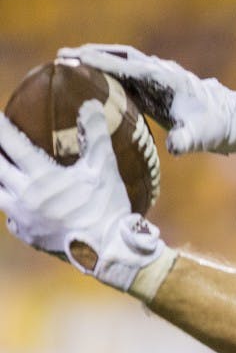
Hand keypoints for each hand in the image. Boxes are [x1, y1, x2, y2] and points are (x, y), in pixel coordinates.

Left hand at [0, 101, 167, 291]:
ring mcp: (22, 216)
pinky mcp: (26, 233)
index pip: (11, 143)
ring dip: (0, 179)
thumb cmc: (107, 206)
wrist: (108, 248)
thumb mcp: (103, 168)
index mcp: (41, 176)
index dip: (0, 127)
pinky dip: (10, 207)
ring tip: (4, 172)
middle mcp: (24, 195)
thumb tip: (89, 104)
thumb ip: (94, 135)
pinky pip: (9, 216)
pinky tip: (15, 204)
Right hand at [58, 44, 235, 155]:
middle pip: (123, 56)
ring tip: (70, 60)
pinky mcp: (157, 88)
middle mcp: (161, 73)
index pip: (129, 66)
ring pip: (125, 62)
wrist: (233, 120)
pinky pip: (129, 75)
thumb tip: (175, 148)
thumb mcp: (203, 136)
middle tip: (63, 54)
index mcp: (167, 79)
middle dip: (94, 54)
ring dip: (100, 59)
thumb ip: (188, 140)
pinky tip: (92, 79)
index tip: (77, 59)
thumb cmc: (217, 128)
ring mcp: (159, 78)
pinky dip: (110, 72)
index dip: (102, 62)